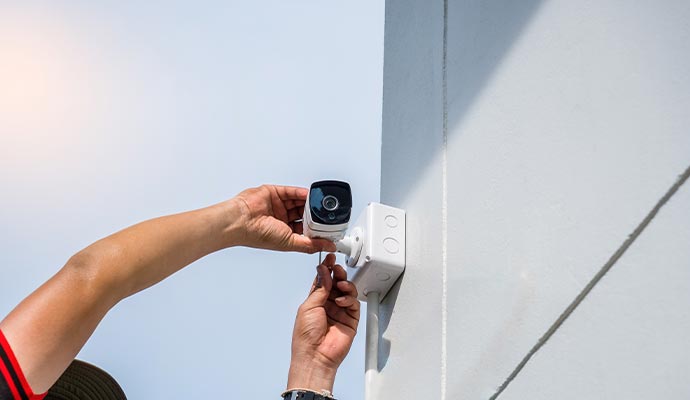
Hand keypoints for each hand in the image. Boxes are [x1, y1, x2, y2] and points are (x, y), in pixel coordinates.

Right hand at [232, 185, 335, 252]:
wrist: (241, 221)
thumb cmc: (258, 235)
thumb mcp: (290, 243)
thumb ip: (311, 244)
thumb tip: (329, 247)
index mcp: (285, 233)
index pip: (306, 229)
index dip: (317, 228)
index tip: (329, 227)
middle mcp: (282, 219)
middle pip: (304, 214)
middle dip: (315, 213)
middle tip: (326, 212)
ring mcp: (278, 206)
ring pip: (299, 202)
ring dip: (309, 202)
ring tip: (319, 202)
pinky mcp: (274, 193)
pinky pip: (291, 192)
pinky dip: (301, 193)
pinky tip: (309, 194)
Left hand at [287, 253, 359, 391]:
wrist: (314, 355)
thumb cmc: (305, 336)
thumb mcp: (308, 306)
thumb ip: (320, 287)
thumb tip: (324, 271)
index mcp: (315, 301)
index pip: (323, 280)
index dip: (327, 268)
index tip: (329, 258)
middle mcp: (328, 305)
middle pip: (337, 283)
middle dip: (338, 273)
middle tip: (337, 268)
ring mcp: (340, 312)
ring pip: (347, 291)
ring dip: (345, 284)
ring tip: (341, 284)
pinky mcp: (351, 320)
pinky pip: (354, 304)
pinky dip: (349, 299)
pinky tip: (342, 300)